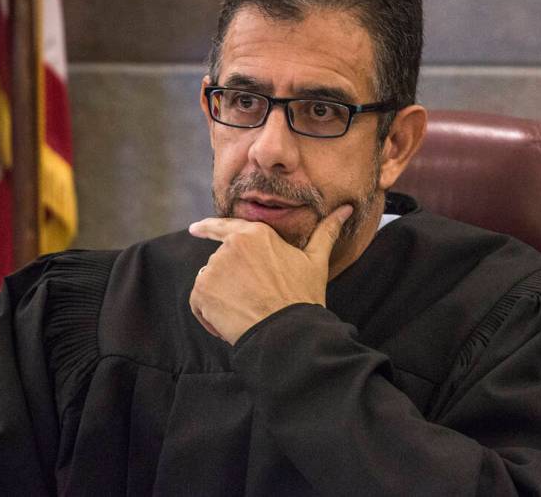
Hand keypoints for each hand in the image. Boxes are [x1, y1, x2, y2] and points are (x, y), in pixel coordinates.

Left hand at [187, 204, 352, 344]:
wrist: (288, 331)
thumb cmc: (303, 296)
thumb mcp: (315, 261)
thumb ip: (326, 232)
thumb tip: (346, 209)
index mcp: (254, 234)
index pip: (224, 226)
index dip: (207, 228)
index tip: (194, 229)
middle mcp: (230, 246)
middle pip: (221, 262)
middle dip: (232, 281)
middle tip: (255, 300)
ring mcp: (214, 269)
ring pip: (210, 282)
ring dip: (221, 297)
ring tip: (246, 311)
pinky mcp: (202, 291)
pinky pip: (199, 302)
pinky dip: (209, 314)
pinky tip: (230, 323)